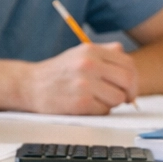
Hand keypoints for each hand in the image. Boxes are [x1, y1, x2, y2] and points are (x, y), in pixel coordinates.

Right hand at [23, 43, 138, 113]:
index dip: (134, 78)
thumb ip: (103, 52)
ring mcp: (84, 83)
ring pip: (118, 98)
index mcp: (90, 50)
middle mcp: (89, 64)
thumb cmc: (56, 72)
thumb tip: (124, 56)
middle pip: (128, 81)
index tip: (129, 88)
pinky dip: (99, 111)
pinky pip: (105, 111)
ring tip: (97, 100)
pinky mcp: (80, 102)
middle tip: (123, 99)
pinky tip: (86, 106)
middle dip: (129, 93)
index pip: (128, 63)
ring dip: (111, 103)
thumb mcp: (78, 54)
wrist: (28, 85)